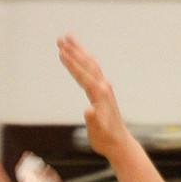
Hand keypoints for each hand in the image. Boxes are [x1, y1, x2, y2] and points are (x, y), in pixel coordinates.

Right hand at [58, 34, 129, 160]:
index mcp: (100, 94)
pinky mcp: (104, 91)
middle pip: (87, 64)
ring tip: (68, 40)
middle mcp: (103, 87)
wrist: (119, 143)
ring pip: (91, 64)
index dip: (71, 63)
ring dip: (79, 51)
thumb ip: (93, 121)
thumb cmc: (106, 139)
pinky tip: (81, 57)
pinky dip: (85, 60)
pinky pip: (93, 70)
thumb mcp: (97, 132)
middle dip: (74, 50)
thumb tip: (88, 110)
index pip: (83, 74)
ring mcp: (105, 88)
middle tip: (61, 38)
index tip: (61, 51)